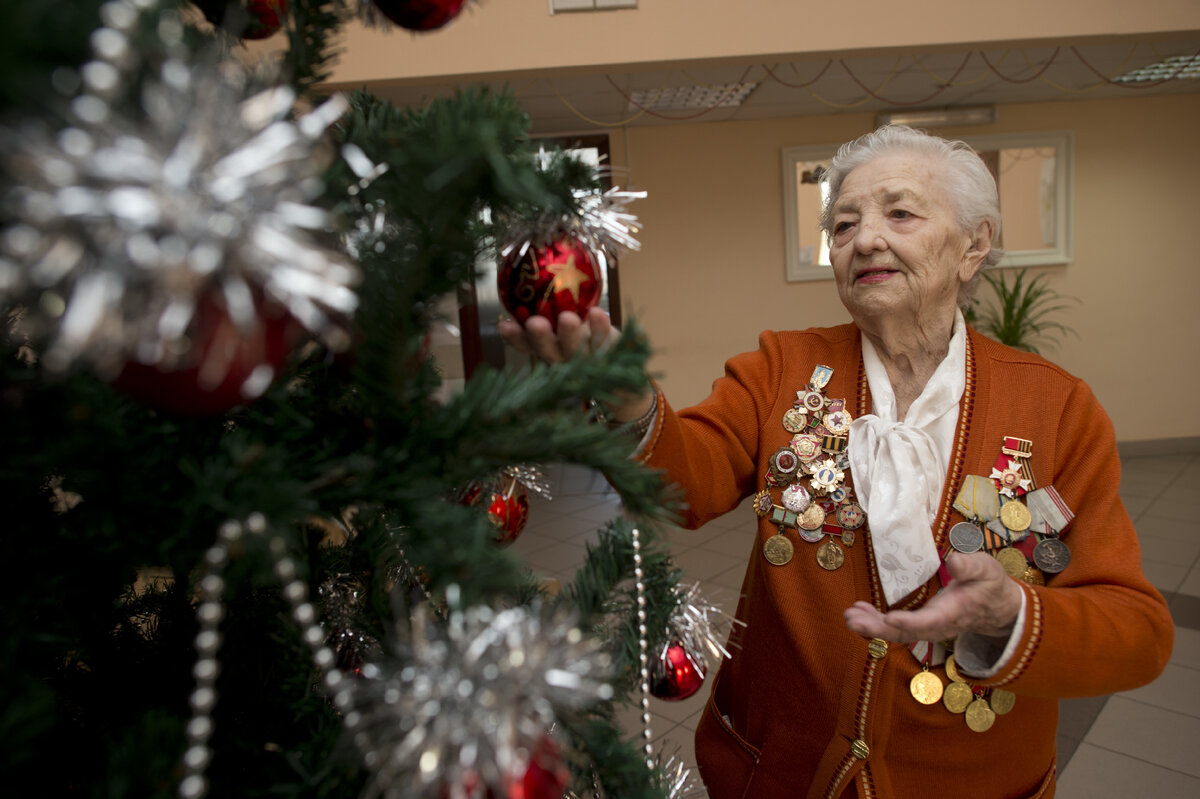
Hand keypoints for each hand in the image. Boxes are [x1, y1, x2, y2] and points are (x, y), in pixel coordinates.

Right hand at [496, 307, 617, 363]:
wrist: (620, 360)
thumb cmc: (583, 331)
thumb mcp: (562, 321)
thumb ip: (546, 306)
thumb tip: (527, 275)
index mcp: (547, 348)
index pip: (526, 345)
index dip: (514, 337)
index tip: (504, 325)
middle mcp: (563, 357)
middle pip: (549, 351)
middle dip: (541, 338)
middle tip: (535, 323)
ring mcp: (586, 359)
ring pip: (576, 350)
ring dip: (570, 334)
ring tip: (568, 318)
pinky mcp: (609, 355)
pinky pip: (604, 342)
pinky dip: (600, 328)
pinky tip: (597, 312)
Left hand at [843, 551, 1022, 642]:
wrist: (995, 607)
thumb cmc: (988, 584)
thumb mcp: (986, 569)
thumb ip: (971, 566)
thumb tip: (953, 560)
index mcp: (954, 612)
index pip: (931, 621)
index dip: (910, 623)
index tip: (890, 619)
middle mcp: (938, 625)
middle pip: (907, 633)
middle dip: (879, 628)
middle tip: (852, 620)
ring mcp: (928, 628)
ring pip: (898, 633)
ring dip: (872, 626)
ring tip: (849, 616)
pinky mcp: (921, 624)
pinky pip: (897, 629)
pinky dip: (876, 622)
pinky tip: (859, 611)